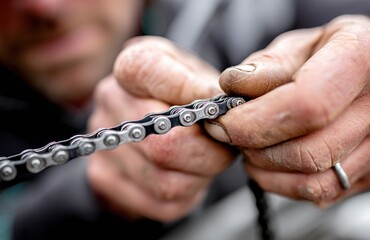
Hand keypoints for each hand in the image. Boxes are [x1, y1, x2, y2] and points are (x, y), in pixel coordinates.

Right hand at [86, 36, 235, 220]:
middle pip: (163, 142)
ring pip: (165, 180)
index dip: (188, 92)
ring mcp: (102, 141)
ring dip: (200, 176)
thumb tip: (218, 105)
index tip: (217, 105)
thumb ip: (207, 86)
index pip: (147, 71)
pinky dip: (188, 194)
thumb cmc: (187, 96)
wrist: (159, 123)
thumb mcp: (200, 76)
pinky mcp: (103, 177)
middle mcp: (110, 100)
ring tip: (207, 160)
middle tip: (224, 146)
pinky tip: (190, 175)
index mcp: (132, 65)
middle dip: (208, 152)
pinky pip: (161, 202)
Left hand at [205, 15, 369, 206]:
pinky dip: (283, 183)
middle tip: (229, 131)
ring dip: (264, 169)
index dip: (254, 120)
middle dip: (252, 147)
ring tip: (250, 145)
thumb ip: (269, 65)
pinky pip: (322, 193)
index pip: (306, 104)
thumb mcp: (307, 42)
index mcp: (365, 58)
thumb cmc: (347, 54)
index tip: (224, 120)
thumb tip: (232, 87)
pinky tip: (272, 161)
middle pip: (306, 151)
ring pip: (312, 181)